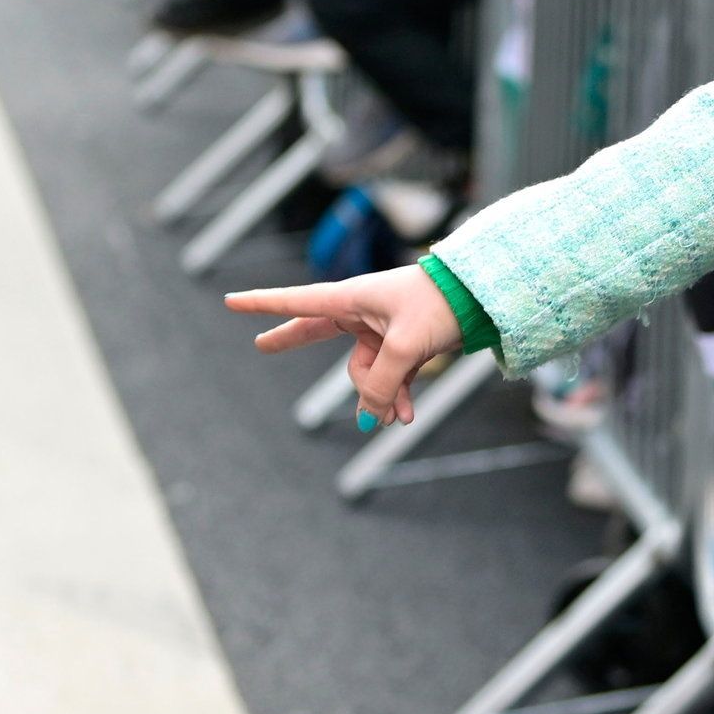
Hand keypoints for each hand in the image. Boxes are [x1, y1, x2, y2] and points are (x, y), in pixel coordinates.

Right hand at [225, 266, 463, 425]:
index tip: (230, 301)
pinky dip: (397, 396)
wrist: (483, 296)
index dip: (262, 305)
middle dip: (293, 340)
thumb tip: (370, 413)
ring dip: (380, 394)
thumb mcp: (406, 345)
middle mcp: (361, 311)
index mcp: (352, 298)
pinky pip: (388, 376)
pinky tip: (408, 417)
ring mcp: (382, 327)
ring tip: (402, 415)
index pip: (296, 302)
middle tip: (263, 344)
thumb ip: (381, 381)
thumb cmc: (443, 303)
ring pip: (364, 371)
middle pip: (316, 331)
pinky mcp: (403, 342)